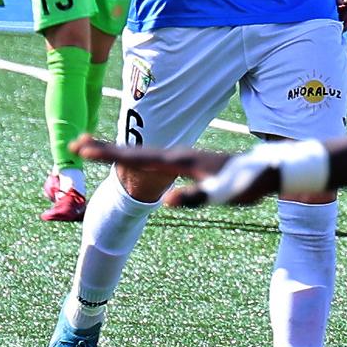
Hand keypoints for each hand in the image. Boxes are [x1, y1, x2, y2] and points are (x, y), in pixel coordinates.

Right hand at [73, 134, 325, 207]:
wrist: (271, 168)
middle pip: (134, 151)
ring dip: (116, 152)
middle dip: (104, 149)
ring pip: (142, 153)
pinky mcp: (188, 163)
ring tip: (92, 150)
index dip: (109, 154)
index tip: (82, 149)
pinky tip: (131, 162)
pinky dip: (135, 159)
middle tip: (75, 144)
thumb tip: (169, 201)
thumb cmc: (250, 183)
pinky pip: (154, 159)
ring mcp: (183, 157)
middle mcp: (178, 154)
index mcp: (181, 161)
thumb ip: (199, 198)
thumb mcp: (227, 194)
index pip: (137, 158)